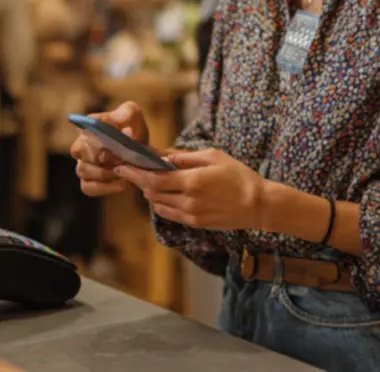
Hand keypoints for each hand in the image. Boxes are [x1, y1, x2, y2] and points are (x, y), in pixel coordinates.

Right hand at [70, 101, 148, 196]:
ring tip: (124, 171)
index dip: (96, 136)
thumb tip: (115, 119)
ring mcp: (83, 164)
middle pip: (81, 151)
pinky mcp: (88, 182)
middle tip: (122, 159)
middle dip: (102, 156)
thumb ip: (126, 113)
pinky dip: (105, 187)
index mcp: (89, 126)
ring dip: (105, 173)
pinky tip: (122, 184)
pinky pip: (88, 187)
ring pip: (83, 170)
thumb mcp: (134, 117)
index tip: (111, 141)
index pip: (83, 128)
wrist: (141, 153)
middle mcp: (81, 144)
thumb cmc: (134, 131)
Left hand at [114, 148, 265, 230]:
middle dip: (139, 181)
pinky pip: (169, 215)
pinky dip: (161, 204)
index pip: (154, 179)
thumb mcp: (214, 157)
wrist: (258, 205)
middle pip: (152, 193)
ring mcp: (191, 214)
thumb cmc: (239, 176)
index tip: (122, 166)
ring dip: (151, 193)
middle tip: (131, 171)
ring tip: (149, 181)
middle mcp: (188, 200)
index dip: (135, 173)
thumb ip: (186, 157)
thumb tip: (164, 156)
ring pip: (158, 205)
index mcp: (192, 181)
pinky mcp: (195, 223)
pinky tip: (163, 195)